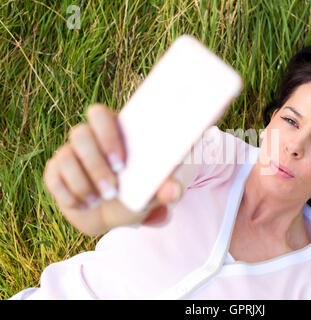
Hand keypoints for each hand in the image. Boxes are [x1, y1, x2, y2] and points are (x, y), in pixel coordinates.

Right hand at [43, 103, 182, 235]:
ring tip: (99, 202)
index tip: (122, 165)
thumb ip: (168, 189)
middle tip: (112, 191)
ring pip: (64, 158)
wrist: (116, 214)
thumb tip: (173, 191)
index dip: (108, 135)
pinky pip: (52, 179)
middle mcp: (89, 138)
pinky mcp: (55, 173)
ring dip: (82, 184)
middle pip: (80, 134)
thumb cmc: (139, 194)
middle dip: (96, 165)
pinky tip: (85, 205)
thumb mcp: (156, 192)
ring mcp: (69, 154)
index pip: (100, 114)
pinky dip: (69, 195)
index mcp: (115, 131)